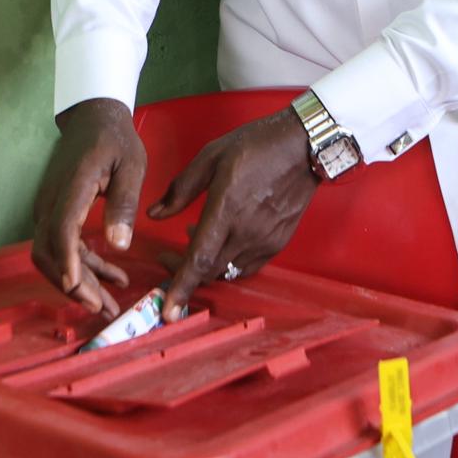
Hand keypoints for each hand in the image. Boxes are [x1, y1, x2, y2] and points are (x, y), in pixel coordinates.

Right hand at [30, 97, 145, 318]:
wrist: (93, 118)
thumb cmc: (115, 140)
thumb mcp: (131, 166)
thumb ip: (124, 203)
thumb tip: (120, 244)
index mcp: (72, 187)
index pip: (61, 229)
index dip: (67, 261)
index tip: (78, 287)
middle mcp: (51, 202)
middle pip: (48, 252)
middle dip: (73, 284)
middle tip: (102, 308)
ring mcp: (50, 209)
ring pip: (53, 255)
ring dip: (78, 283)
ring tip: (109, 304)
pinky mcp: (56, 214)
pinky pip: (63, 248)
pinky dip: (84, 267)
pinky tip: (114, 278)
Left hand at [146, 108, 317, 318]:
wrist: (303, 146)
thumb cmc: (255, 146)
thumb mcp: (210, 157)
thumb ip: (180, 189)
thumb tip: (154, 214)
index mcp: (227, 210)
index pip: (200, 260)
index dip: (182, 287)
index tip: (169, 312)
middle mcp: (247, 232)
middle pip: (210, 271)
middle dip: (184, 272)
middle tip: (168, 256)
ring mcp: (265, 241)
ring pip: (228, 270)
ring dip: (206, 265)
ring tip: (195, 237)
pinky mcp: (277, 243)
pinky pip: (247, 266)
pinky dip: (228, 262)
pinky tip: (222, 241)